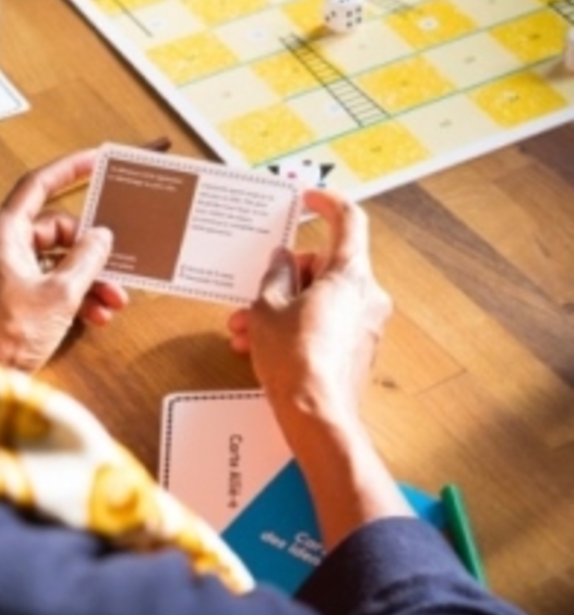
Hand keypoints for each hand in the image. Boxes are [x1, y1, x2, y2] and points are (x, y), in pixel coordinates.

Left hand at [0, 150, 127, 371]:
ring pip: (57, 263)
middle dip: (91, 251)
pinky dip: (75, 298)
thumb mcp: (61, 293)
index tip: (94, 161)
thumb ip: (86, 259)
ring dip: (89, 280)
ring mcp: (5, 274)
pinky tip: (97, 316)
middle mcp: (1, 249)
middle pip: (56, 232)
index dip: (68, 170)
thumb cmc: (7, 336)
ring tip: (114, 300)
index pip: (36, 186)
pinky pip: (49, 286)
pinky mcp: (12, 299)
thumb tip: (102, 237)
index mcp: (3, 236)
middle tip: (116, 263)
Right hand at [228, 188, 390, 427]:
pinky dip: (298, 327)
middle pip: (325, 266)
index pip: (348, 221)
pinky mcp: (359, 350)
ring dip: (283, 307)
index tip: (309, 198)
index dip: (327, 203)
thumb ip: (274, 275)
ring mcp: (366, 325)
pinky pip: (327, 323)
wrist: (316, 416)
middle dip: (285, 278)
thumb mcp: (266, 308)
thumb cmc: (295, 361)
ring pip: (321, 299)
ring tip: (247, 328)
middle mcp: (368, 296)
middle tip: (254, 293)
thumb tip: (281, 261)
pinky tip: (264, 346)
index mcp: (350, 275)